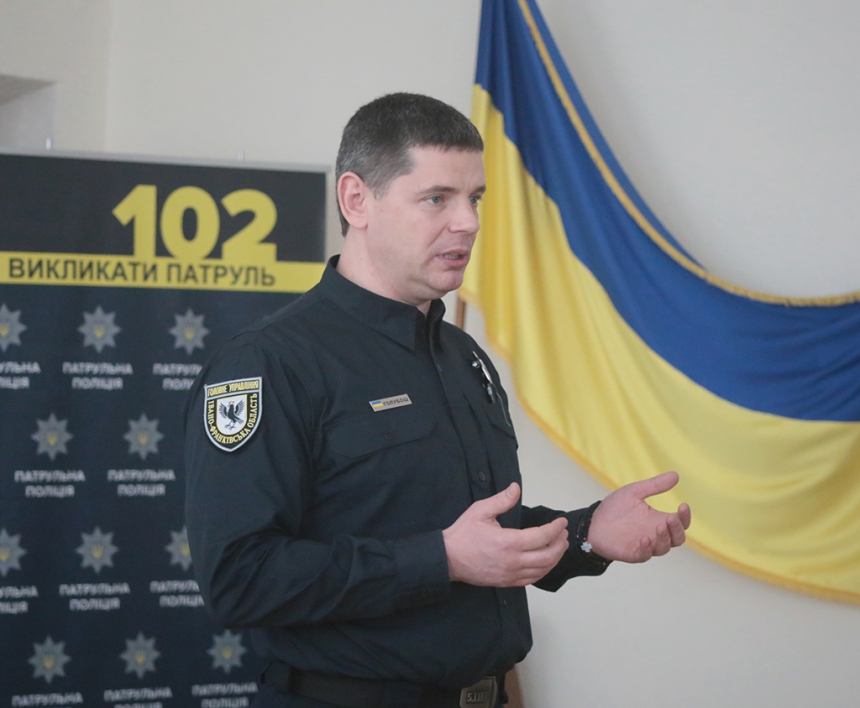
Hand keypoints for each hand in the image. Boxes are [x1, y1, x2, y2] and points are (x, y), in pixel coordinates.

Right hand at [442, 483, 568, 586]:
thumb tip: (516, 488)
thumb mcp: (480, 510)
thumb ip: (501, 500)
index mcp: (508, 542)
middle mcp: (513, 561)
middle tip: (563, 534)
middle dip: (560, 544)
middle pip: (548, 556)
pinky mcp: (507, 582)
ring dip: (555, 558)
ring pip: (543, 570)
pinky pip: (532, 579)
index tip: (561, 521)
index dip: (555, 528)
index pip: (542, 536)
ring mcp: (511, 574)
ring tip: (559, 546)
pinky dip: (544, 570)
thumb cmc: (463, 534)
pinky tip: (546, 562)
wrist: (449, 558)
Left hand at [588, 471, 690, 562]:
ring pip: (664, 548)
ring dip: (664, 538)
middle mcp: (655, 534)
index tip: (683, 505)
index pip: (681, 522)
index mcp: (659, 520)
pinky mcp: (632, 553)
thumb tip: (676, 475)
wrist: (593, 522)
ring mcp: (645, 545)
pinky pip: (644, 555)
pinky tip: (645, 538)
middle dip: (677, 529)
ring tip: (659, 526)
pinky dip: (647, 549)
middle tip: (671, 517)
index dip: (685, 516)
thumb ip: (654, 486)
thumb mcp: (635, 492)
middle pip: (677, 538)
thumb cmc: (615, 508)